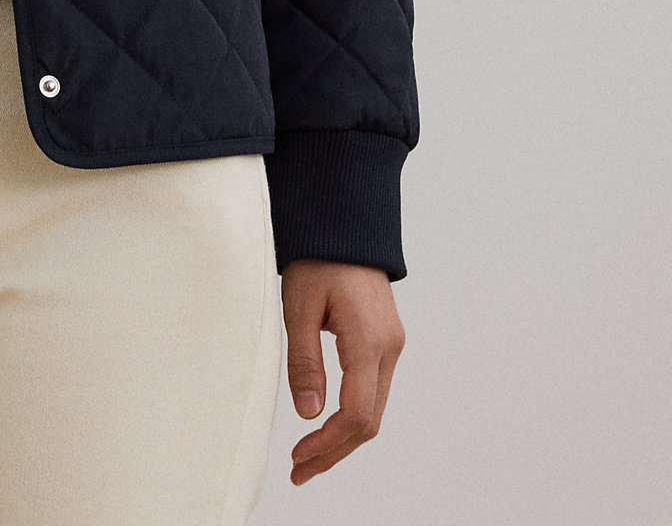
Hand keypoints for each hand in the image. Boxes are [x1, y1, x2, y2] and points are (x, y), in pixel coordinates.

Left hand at [281, 259, 404, 484]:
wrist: (343, 221)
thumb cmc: (318, 256)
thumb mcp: (299, 306)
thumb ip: (304, 361)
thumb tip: (308, 415)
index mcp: (369, 340)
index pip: (356, 413)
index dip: (328, 444)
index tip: (298, 458)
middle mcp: (390, 348)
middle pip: (369, 421)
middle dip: (334, 451)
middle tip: (299, 470)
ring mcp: (392, 345)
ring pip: (374, 409)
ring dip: (343, 437)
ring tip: (308, 456)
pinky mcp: (386, 340)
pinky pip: (374, 390)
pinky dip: (352, 415)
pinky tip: (327, 425)